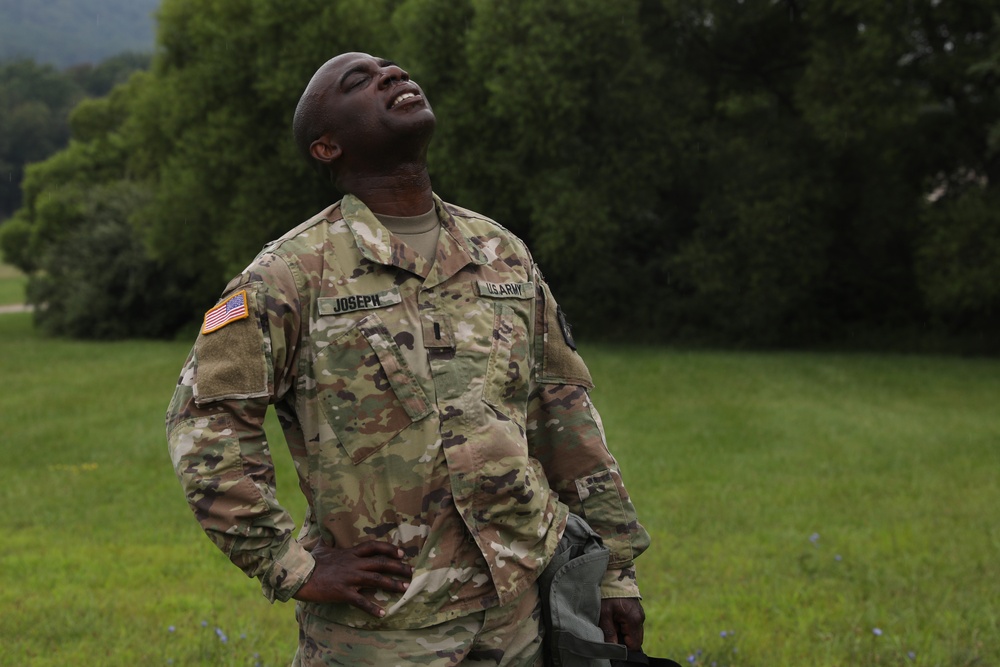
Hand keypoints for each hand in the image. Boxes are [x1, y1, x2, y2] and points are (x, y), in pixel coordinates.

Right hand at [293, 540, 412, 616]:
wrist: (300, 576)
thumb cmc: (310, 562)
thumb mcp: (320, 548)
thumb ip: (326, 541)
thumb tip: (323, 533)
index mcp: (350, 553)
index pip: (374, 547)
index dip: (389, 548)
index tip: (402, 553)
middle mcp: (354, 564)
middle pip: (381, 563)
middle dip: (398, 567)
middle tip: (412, 572)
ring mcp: (350, 578)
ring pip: (376, 580)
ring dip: (392, 584)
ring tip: (406, 589)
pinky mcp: (343, 592)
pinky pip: (361, 601)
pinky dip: (372, 608)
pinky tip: (383, 613)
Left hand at [599, 598, 644, 650]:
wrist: (614, 576)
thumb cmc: (608, 595)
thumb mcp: (605, 613)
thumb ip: (609, 632)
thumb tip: (613, 648)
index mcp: (634, 620)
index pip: (634, 644)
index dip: (624, 647)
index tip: (613, 642)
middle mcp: (640, 618)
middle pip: (635, 639)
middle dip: (623, 639)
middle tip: (610, 631)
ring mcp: (639, 614)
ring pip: (633, 632)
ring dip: (623, 632)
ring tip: (611, 623)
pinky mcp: (636, 612)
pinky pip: (632, 625)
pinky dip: (623, 626)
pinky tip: (614, 619)